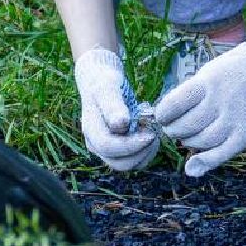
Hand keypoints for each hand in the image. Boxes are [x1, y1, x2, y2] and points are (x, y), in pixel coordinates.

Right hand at [74, 47, 157, 171]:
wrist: (101, 81)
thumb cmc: (104, 82)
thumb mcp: (108, 89)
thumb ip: (113, 106)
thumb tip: (120, 125)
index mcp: (91, 130)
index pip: (108, 147)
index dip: (130, 145)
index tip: (150, 134)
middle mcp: (96, 144)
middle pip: (118, 163)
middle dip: (141, 152)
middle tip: (154, 134)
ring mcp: (106, 149)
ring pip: (127, 165)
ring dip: (145, 154)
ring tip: (153, 133)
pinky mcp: (117, 149)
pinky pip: (134, 161)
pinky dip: (146, 152)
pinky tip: (150, 135)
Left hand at [154, 24, 245, 176]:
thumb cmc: (232, 72)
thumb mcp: (207, 74)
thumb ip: (187, 96)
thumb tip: (164, 121)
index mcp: (207, 83)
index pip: (174, 105)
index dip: (163, 114)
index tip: (163, 115)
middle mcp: (221, 101)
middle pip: (186, 126)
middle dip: (174, 130)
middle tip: (175, 128)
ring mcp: (236, 119)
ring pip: (201, 142)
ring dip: (189, 143)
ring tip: (190, 136)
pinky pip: (221, 154)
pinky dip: (205, 160)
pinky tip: (195, 161)